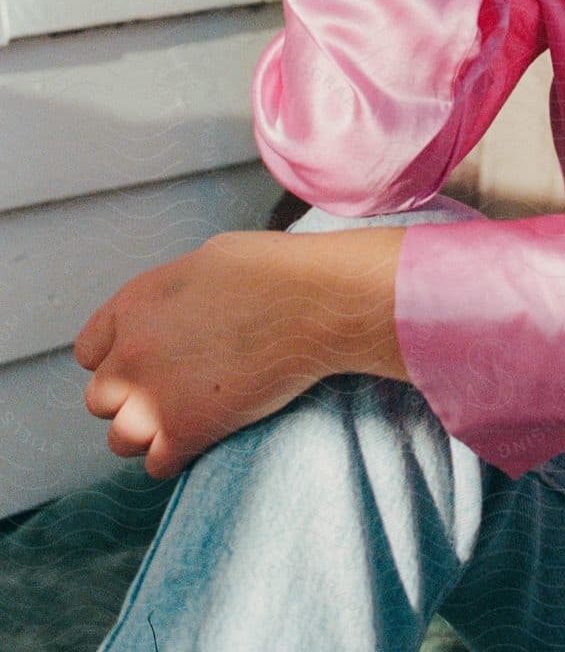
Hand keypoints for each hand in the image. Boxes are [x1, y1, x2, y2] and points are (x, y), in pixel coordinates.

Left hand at [74, 228, 408, 478]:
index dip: (117, 359)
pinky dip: (175, 457)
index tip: (146, 364)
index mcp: (132, 305)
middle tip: (168, 393)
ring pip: (120, 439)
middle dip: (130, 398)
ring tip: (181, 422)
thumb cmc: (270, 271)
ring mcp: (154, 396)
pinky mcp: (185, 431)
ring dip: (147, 434)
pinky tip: (201, 440)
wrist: (310, 302)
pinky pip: (157, 464)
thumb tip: (173, 315)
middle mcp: (130, 353)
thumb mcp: (202, 263)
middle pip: (100, 399)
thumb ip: (169, 299)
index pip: (89, 351)